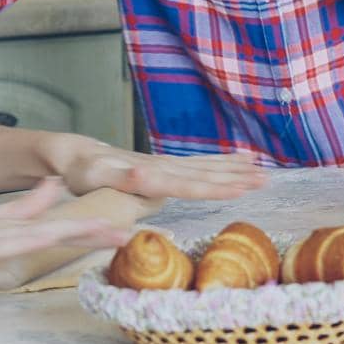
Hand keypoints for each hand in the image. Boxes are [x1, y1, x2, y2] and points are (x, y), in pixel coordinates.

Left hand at [54, 138, 266, 200]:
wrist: (78, 155)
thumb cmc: (82, 173)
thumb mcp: (94, 178)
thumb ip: (118, 178)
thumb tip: (141, 173)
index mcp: (150, 174)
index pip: (188, 183)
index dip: (215, 187)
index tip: (241, 189)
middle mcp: (164, 166)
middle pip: (206, 174)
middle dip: (236, 178)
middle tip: (266, 180)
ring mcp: (167, 164)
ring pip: (208, 166)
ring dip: (236, 170)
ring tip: (264, 172)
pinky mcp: (167, 164)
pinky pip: (201, 163)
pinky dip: (223, 160)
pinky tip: (244, 158)